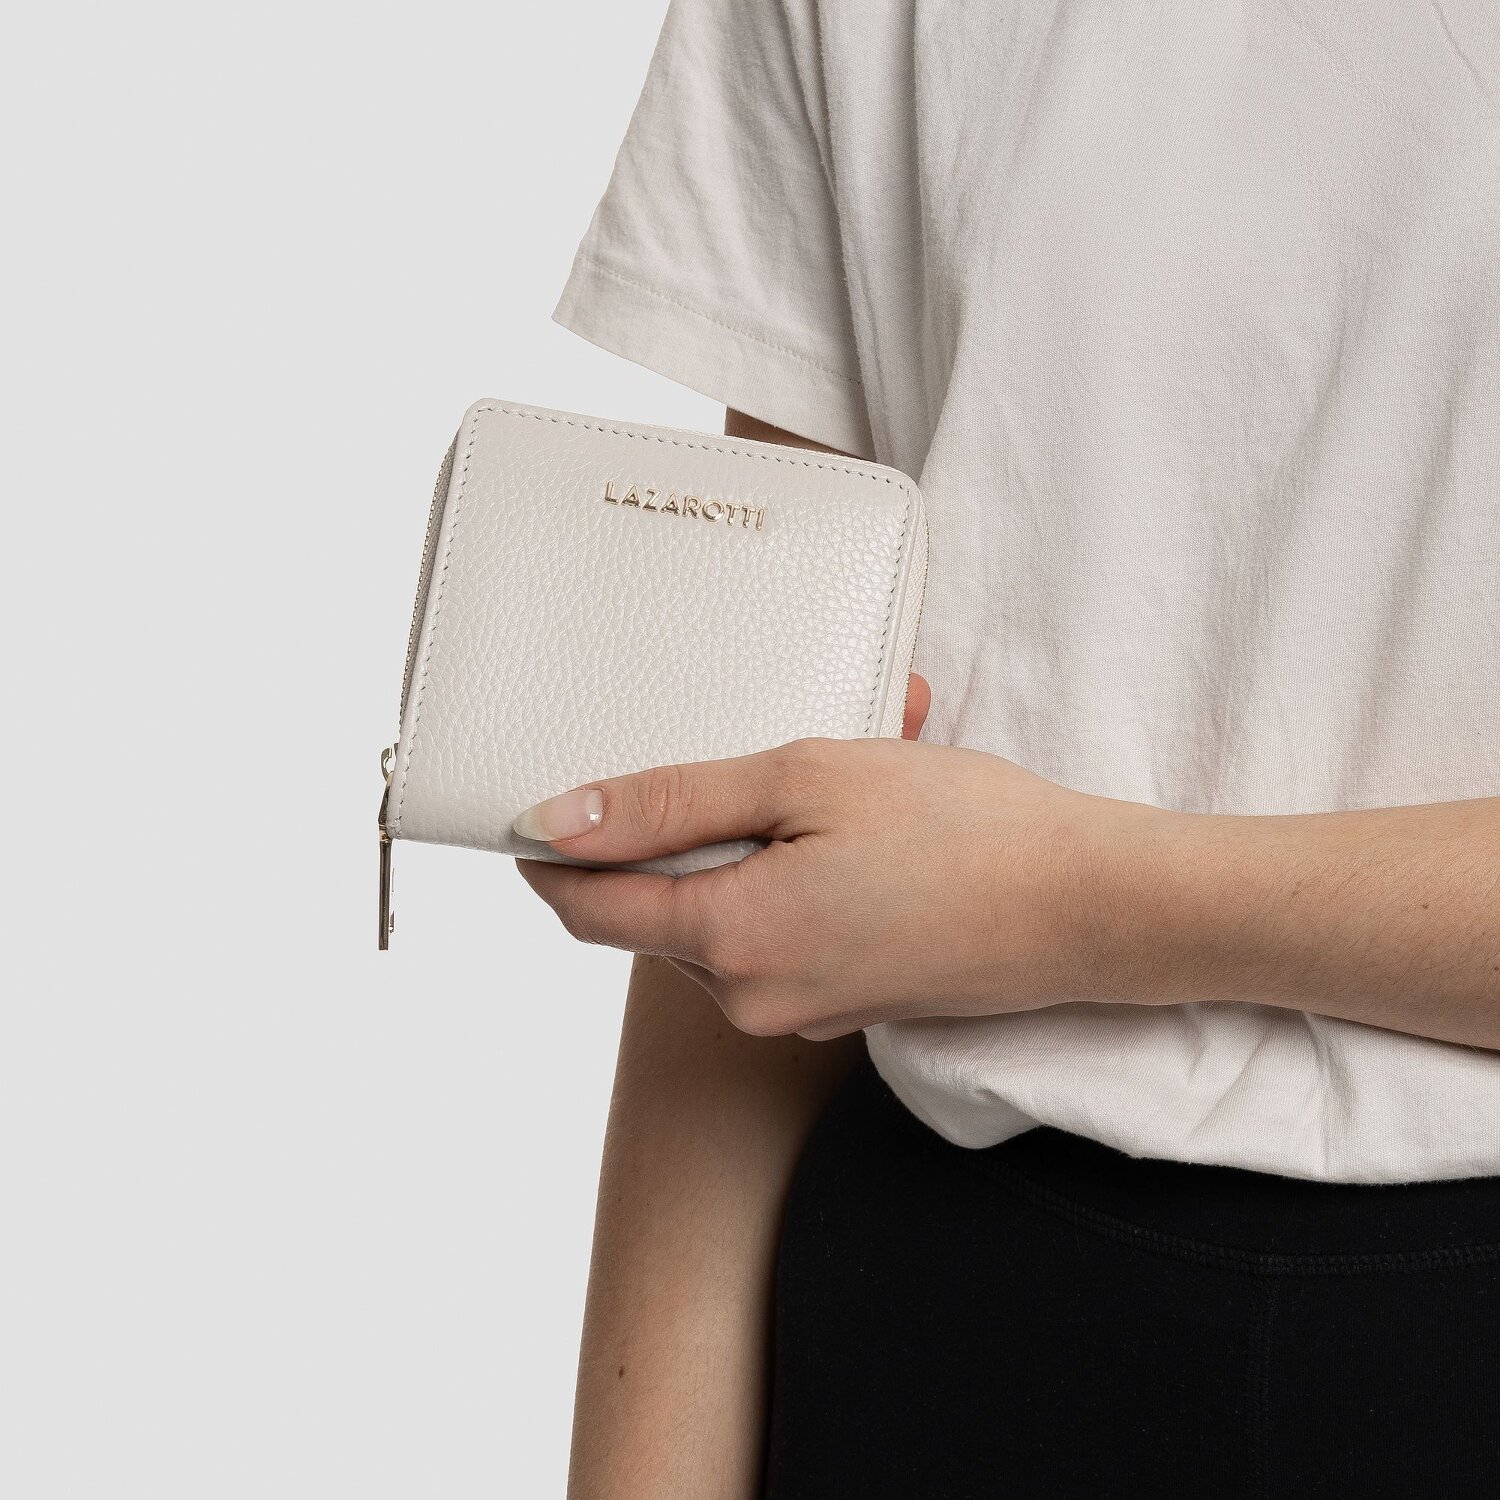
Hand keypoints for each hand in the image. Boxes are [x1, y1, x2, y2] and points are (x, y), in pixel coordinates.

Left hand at [514, 677, 1165, 1038]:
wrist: (1089, 909)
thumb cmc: (962, 833)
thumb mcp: (802, 781)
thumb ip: (669, 803)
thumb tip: (559, 821)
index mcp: (728, 940)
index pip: (587, 908)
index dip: (549, 856)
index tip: (533, 807)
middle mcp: (749, 996)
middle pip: (654, 910)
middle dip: (673, 831)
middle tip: (735, 754)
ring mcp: (797, 1009)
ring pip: (718, 917)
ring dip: (741, 846)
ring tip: (821, 775)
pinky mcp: (838, 1003)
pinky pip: (775, 932)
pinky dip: (787, 875)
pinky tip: (850, 824)